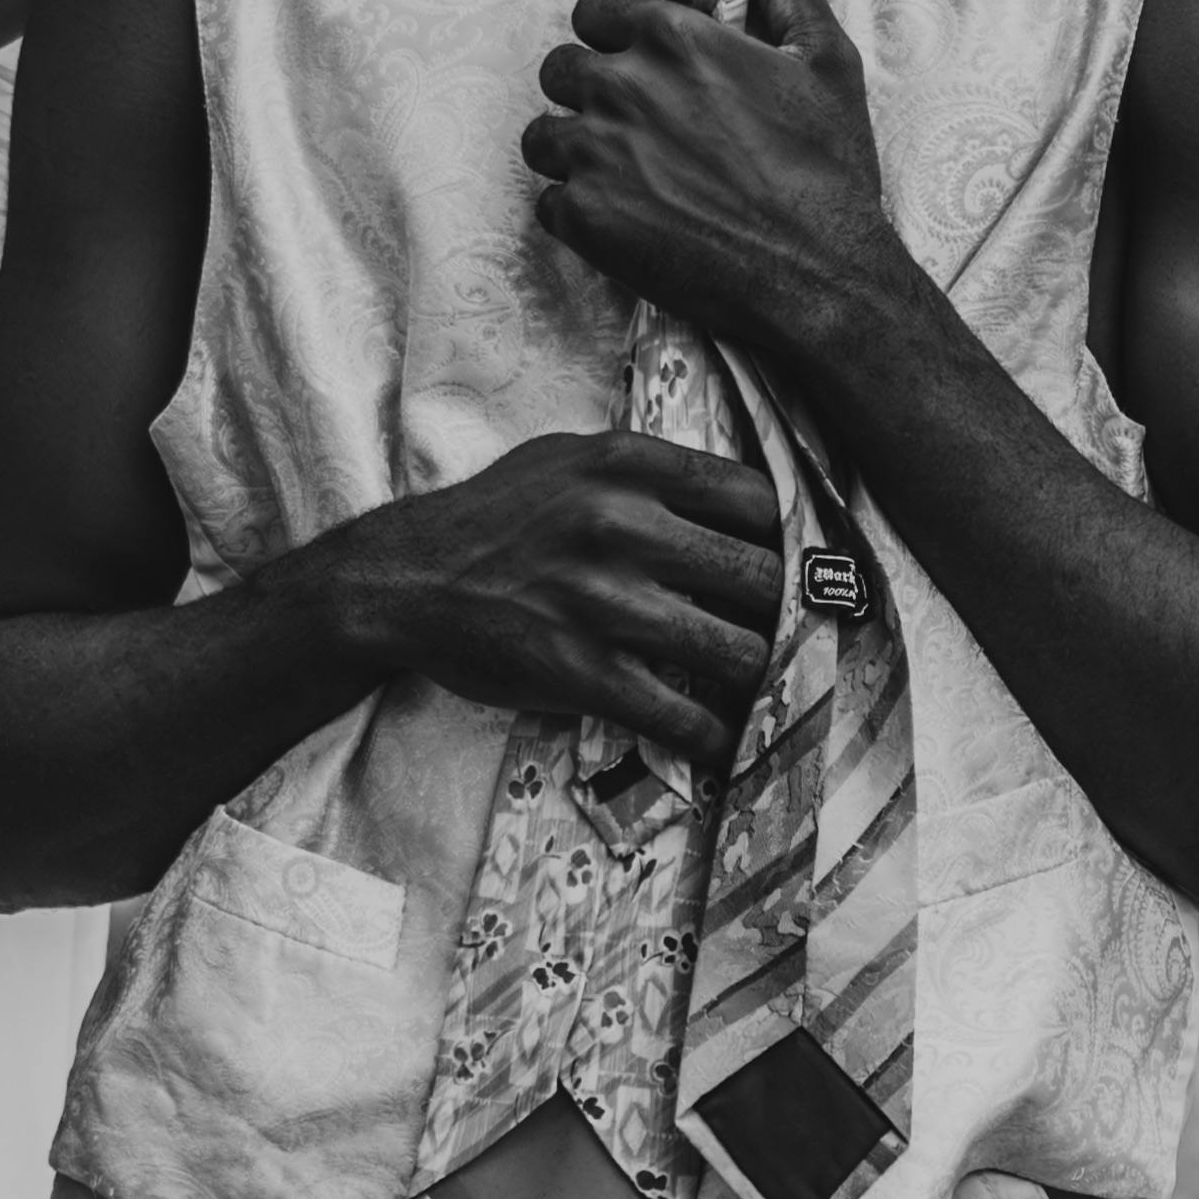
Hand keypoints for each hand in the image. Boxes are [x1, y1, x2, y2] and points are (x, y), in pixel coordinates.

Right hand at [308, 431, 783, 768]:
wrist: (403, 580)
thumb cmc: (494, 517)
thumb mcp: (569, 458)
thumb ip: (650, 469)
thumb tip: (744, 497)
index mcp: (627, 464)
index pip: (758, 499)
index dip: (789, 540)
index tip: (794, 568)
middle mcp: (623, 524)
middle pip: (763, 576)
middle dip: (785, 613)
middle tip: (795, 634)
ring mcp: (603, 601)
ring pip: (737, 649)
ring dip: (760, 677)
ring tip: (766, 688)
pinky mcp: (581, 670)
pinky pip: (681, 716)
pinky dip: (714, 736)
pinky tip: (723, 740)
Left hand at [520, 0, 903, 367]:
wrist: (818, 276)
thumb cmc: (827, 170)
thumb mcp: (830, 60)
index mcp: (673, 38)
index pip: (593, 10)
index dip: (613, 36)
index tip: (634, 62)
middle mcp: (622, 86)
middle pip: (558, 67)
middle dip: (587, 89)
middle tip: (629, 124)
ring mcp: (595, 153)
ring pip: (541, 135)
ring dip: (573, 149)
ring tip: (621, 175)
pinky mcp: (583, 218)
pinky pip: (548, 202)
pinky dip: (578, 212)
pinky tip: (626, 220)